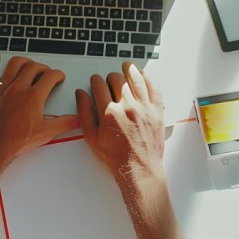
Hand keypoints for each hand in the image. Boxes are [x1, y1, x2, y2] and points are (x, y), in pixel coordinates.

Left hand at [0, 53, 79, 180]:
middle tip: (46, 72)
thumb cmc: (15, 141)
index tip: (58, 77)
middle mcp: (17, 88)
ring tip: (28, 64)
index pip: (50, 76)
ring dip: (24, 61)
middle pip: (33, 67)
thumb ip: (64, 123)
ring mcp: (2, 88)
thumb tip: (75, 120)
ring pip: (14, 64)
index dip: (58, 75)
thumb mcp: (45, 133)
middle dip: (43, 67)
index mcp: (33, 97)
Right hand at [76, 64, 190, 238]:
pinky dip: (148, 79)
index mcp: (109, 113)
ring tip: (126, 67)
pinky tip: (143, 76)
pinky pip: (153, 88)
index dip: (95, 80)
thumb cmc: (116, 158)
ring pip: (136, 79)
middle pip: (117, 79)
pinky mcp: (156, 111)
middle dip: (110, 76)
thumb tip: (81, 95)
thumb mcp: (92, 139)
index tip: (95, 81)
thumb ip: (85, 114)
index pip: (99, 86)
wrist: (139, 170)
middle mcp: (127, 107)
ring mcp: (144, 108)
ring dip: (129, 70)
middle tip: (109, 80)